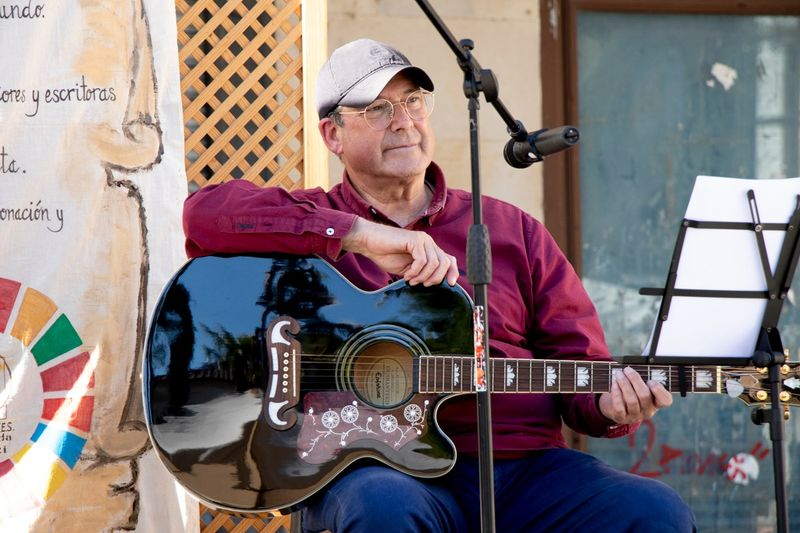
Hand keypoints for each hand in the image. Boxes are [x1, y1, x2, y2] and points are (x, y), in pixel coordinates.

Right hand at [342, 218, 458, 286]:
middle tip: (422, 284)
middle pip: (445, 263)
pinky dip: (415, 271)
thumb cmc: (386, 254)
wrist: (369, 242)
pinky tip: (406, 275)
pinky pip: (422, 260)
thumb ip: (422, 272)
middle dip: (435, 278)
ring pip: (434, 263)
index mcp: (429, 249)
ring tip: (411, 280)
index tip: (451, 284)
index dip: (453, 272)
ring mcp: (423, 239)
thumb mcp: (409, 268)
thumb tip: (436, 282)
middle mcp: (429, 242)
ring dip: (422, 276)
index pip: (450, 259)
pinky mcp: (415, 239)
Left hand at [597, 366, 671, 424]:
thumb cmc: (631, 390)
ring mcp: (635, 416)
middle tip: (627, 369)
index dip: (659, 390)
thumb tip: (643, 357)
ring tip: (618, 374)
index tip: (651, 380)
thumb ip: (644, 374)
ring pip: (631, 400)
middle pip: (644, 396)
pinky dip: (616, 393)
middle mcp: (648, 411)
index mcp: (656, 402)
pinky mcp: (621, 418)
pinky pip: (619, 406)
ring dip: (624, 384)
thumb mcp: (640, 384)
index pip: (665, 400)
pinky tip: (614, 384)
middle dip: (635, 380)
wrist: (614, 406)